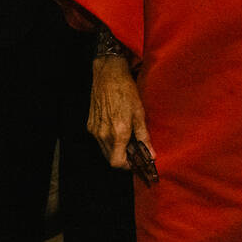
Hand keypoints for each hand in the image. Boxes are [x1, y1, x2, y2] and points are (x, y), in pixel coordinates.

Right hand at [89, 55, 154, 170]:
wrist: (109, 75)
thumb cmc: (126, 91)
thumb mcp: (139, 113)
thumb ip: (144, 137)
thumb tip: (151, 155)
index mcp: (118, 132)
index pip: (117, 163)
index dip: (127, 166)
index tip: (136, 160)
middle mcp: (103, 134)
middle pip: (111, 158)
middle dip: (123, 157)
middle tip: (133, 148)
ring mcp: (94, 130)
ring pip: (104, 150)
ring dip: (115, 149)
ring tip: (126, 137)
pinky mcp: (90, 124)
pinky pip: (99, 140)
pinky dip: (108, 140)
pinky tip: (116, 128)